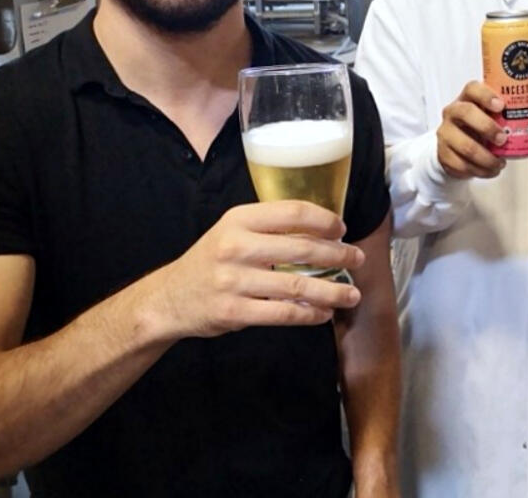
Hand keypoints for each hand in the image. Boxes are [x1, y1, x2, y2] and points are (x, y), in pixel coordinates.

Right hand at [146, 200, 365, 339]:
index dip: (325, 220)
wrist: (169, 298)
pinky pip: (282, 314)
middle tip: (357, 260)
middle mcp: (236, 246)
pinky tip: (323, 314)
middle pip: (302, 249)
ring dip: (332, 291)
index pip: (293, 212)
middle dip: (338, 255)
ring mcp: (234, 281)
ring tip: (352, 295)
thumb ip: (269, 227)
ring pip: (297, 287)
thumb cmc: (212, 260)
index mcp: (239, 219)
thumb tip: (322, 229)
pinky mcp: (234, 312)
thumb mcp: (232, 231)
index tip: (342, 229)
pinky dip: (309, 315)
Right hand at [437, 81, 507, 178]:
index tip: (501, 106)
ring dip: (487, 158)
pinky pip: (462, 165)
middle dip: (487, 127)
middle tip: (504, 140)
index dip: (486, 95)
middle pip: (465, 112)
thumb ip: (516, 113)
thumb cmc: (479, 127)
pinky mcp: (443, 154)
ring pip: (465, 146)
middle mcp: (453, 112)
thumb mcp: (494, 117)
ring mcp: (445, 133)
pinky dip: (480, 171)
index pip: (472, 88)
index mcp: (468, 98)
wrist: (456, 148)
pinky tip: (490, 171)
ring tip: (500, 163)